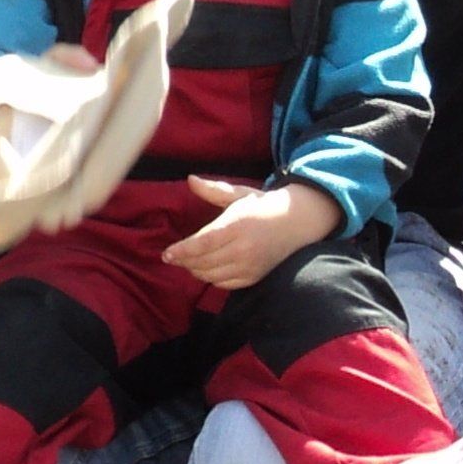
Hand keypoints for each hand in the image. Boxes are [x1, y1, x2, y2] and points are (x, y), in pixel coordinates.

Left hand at [162, 178, 337, 291]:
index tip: (166, 254)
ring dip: (195, 270)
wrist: (296, 222)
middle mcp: (243, 248)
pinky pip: (224, 284)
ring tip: (187, 261)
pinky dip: (211, 278)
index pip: (203, 243)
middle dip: (184, 261)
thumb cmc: (262, 206)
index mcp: (237, 225)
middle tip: (173, 256)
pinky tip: (206, 268)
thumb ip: (213, 190)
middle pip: (203, 262)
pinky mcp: (253, 277)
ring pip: (211, 275)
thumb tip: (190, 180)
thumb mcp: (239, 194)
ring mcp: (250, 265)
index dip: (182, 251)